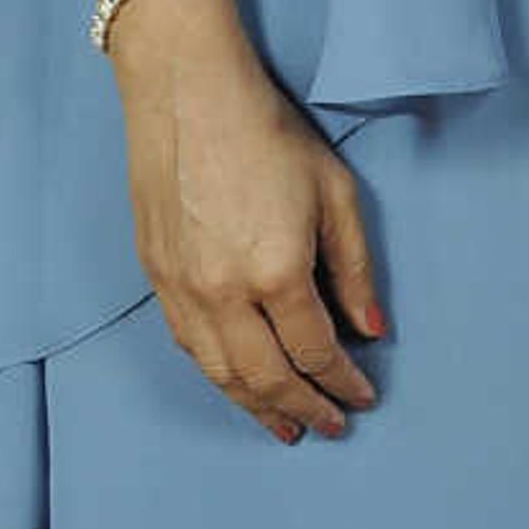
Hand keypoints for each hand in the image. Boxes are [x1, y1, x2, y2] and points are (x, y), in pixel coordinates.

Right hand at [110, 0, 382, 445]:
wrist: (190, 101)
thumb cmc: (272, 135)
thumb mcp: (337, 194)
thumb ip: (355, 268)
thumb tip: (372, 328)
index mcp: (276, 270)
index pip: (315, 350)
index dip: (342, 381)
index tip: (362, 399)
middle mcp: (223, 293)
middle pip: (265, 375)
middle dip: (301, 407)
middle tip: (328, 427)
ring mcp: (182, 291)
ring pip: (220, 373)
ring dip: (255, 405)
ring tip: (283, 425)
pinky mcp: (156, 280)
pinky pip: (189, 347)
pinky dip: (218, 375)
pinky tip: (238, 382)